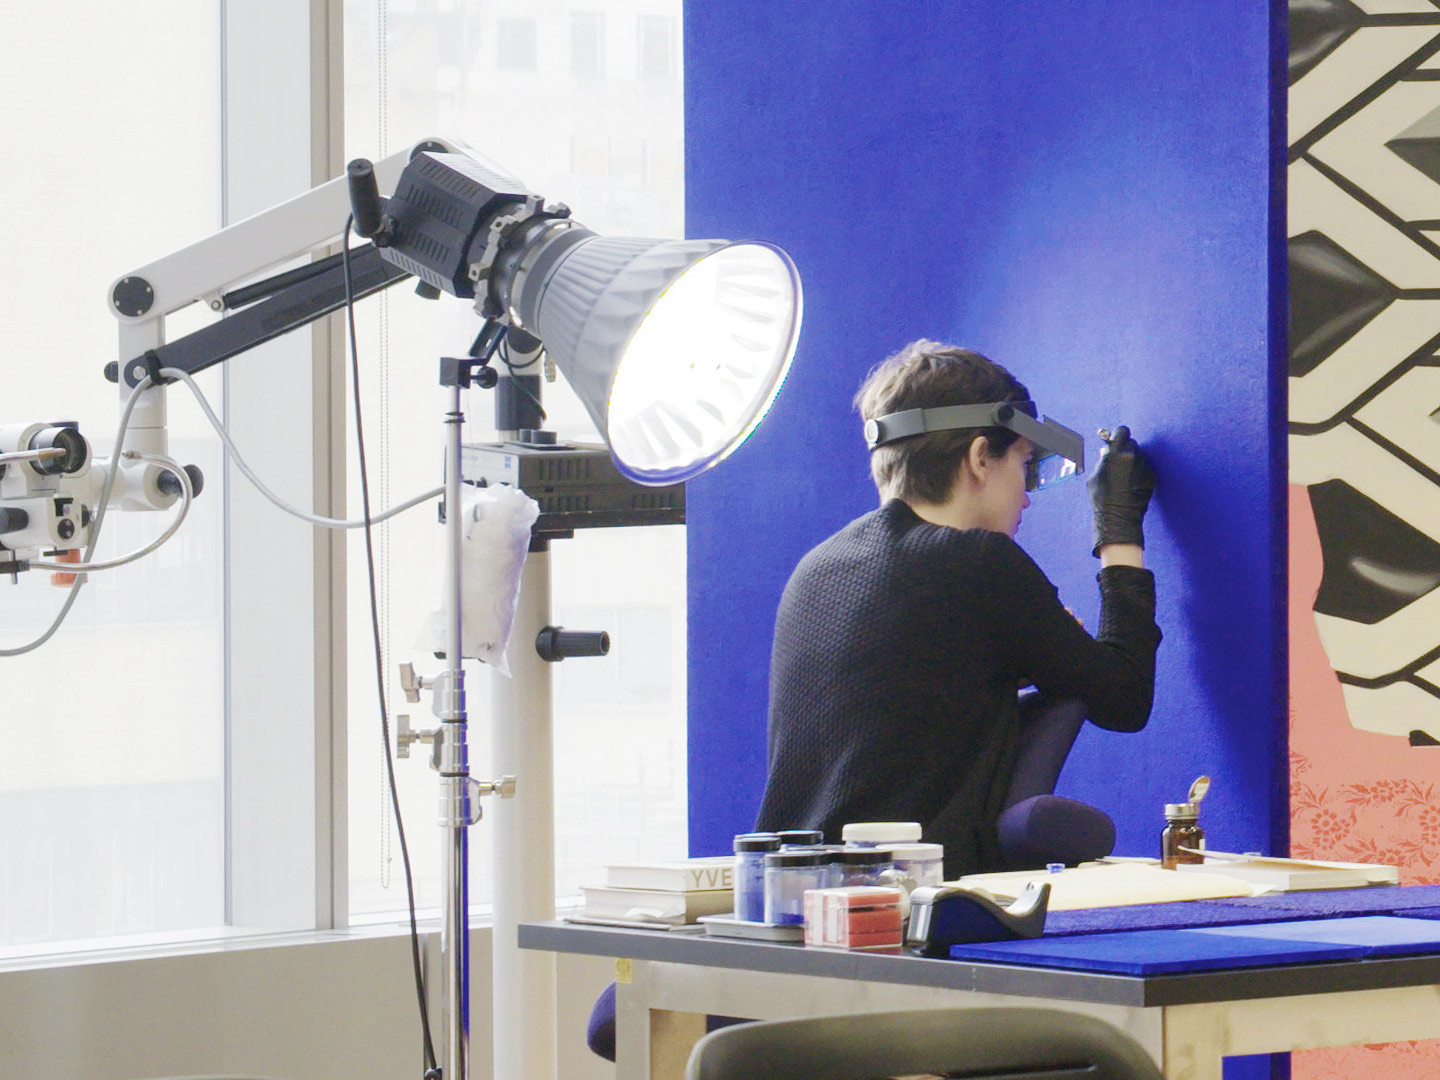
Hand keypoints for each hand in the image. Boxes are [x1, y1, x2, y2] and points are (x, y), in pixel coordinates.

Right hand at [1087, 425, 1154, 556]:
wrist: (1118, 516)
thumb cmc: (1101, 497)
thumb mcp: (1094, 475)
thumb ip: (1103, 460)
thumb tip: (1107, 451)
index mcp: (1117, 452)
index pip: (1122, 431)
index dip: (1117, 436)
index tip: (1115, 441)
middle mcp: (1133, 456)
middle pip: (1132, 443)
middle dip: (1125, 450)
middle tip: (1118, 460)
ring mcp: (1144, 466)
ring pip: (1139, 457)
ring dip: (1132, 462)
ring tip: (1123, 477)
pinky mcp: (1151, 477)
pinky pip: (1144, 469)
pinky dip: (1138, 473)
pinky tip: (1130, 485)